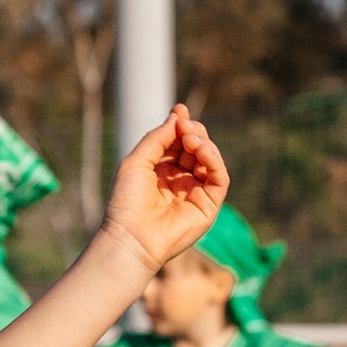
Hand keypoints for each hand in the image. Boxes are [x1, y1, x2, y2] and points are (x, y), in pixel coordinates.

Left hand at [102, 105, 227, 273]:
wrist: (130, 236)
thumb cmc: (126, 202)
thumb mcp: (137, 161)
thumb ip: (157, 139)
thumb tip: (177, 117)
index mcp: (161, 171)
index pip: (178, 143)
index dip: (180, 125)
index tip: (179, 110)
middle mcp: (180, 181)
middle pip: (196, 148)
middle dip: (193, 132)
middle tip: (185, 125)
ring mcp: (195, 193)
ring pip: (210, 161)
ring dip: (204, 144)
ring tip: (191, 138)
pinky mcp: (208, 206)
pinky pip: (220, 179)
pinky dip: (214, 161)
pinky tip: (201, 150)